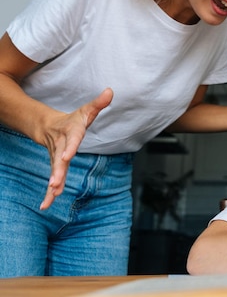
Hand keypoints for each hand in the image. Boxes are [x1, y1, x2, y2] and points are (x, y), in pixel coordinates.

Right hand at [39, 88, 112, 209]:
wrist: (49, 126)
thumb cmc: (73, 120)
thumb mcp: (86, 111)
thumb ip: (98, 103)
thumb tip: (111, 91)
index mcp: (70, 133)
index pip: (71, 140)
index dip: (69, 148)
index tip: (66, 157)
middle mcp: (61, 147)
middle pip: (59, 160)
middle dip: (57, 171)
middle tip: (54, 182)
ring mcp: (56, 158)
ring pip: (55, 172)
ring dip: (53, 184)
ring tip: (52, 195)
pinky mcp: (56, 168)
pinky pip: (53, 181)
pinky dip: (49, 194)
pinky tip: (45, 206)